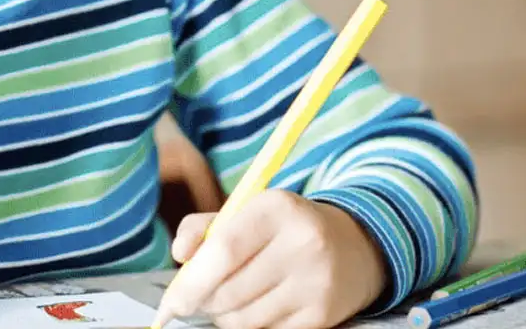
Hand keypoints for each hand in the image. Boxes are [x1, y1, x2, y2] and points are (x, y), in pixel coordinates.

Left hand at [159, 191, 387, 328]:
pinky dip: (252, 325)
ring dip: (226, 316)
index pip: (224, 251)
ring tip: (234, 297)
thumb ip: (203, 228)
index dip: (191, 282)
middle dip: (204, 302)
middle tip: (202, 296)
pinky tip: (260, 306)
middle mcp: (302, 243)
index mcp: (277, 208)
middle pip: (229, 292)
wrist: (353, 247)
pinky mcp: (322, 315)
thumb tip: (179, 255)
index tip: (172, 302)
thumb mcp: (246, 212)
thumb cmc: (283, 229)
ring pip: (244, 320)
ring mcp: (316, 282)